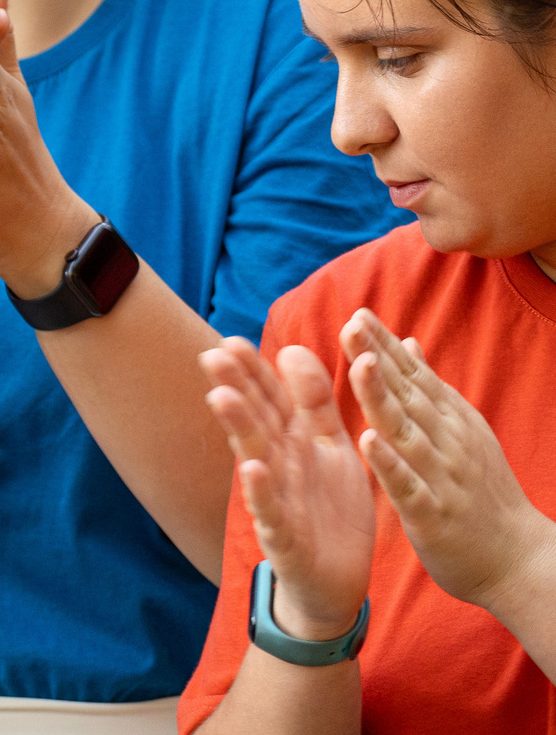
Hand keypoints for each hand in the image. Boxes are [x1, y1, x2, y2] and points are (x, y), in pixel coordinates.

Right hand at [201, 336, 374, 639]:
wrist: (338, 581)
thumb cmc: (330, 509)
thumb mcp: (331, 447)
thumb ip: (315, 402)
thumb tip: (293, 349)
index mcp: (293, 442)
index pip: (270, 399)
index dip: (252, 372)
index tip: (231, 340)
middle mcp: (278, 466)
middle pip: (256, 422)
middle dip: (236, 389)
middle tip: (212, 355)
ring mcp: (277, 501)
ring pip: (255, 459)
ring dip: (239, 431)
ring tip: (222, 398)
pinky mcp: (285, 539)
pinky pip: (272, 514)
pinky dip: (261, 493)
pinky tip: (252, 470)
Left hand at [346, 309, 555, 617]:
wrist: (520, 559)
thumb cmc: (480, 492)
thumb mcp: (460, 432)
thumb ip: (429, 390)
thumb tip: (407, 342)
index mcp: (451, 422)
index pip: (413, 377)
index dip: (385, 346)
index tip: (358, 312)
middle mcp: (448, 443)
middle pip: (408, 396)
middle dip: (379, 359)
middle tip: (351, 323)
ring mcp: (442, 478)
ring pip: (407, 433)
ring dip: (382, 400)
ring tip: (358, 366)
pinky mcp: (434, 514)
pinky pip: (409, 486)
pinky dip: (390, 464)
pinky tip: (368, 441)